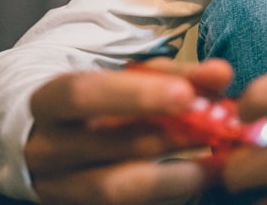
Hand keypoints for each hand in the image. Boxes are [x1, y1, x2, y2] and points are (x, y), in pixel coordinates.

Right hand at [25, 57, 233, 204]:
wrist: (54, 139)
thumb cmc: (106, 101)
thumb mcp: (133, 78)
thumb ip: (178, 74)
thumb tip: (221, 74)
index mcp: (50, 102)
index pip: (82, 94)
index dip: (134, 94)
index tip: (185, 95)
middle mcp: (46, 149)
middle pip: (105, 147)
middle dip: (167, 138)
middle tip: (216, 129)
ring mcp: (58, 188)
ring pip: (115, 188)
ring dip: (175, 175)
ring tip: (216, 163)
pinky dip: (170, 196)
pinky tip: (200, 180)